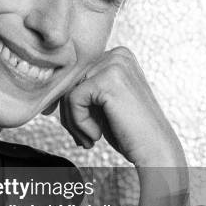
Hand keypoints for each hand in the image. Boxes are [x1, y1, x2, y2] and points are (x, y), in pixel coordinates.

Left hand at [60, 46, 185, 166]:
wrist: (155, 150)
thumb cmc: (129, 131)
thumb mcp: (103, 103)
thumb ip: (83, 89)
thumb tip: (50, 85)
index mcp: (118, 56)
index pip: (77, 76)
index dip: (70, 103)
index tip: (77, 127)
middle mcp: (117, 54)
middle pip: (70, 81)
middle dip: (71, 114)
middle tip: (83, 138)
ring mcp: (114, 64)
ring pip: (69, 91)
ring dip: (73, 121)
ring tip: (89, 139)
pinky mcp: (108, 80)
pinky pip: (73, 99)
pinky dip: (78, 123)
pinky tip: (96, 136)